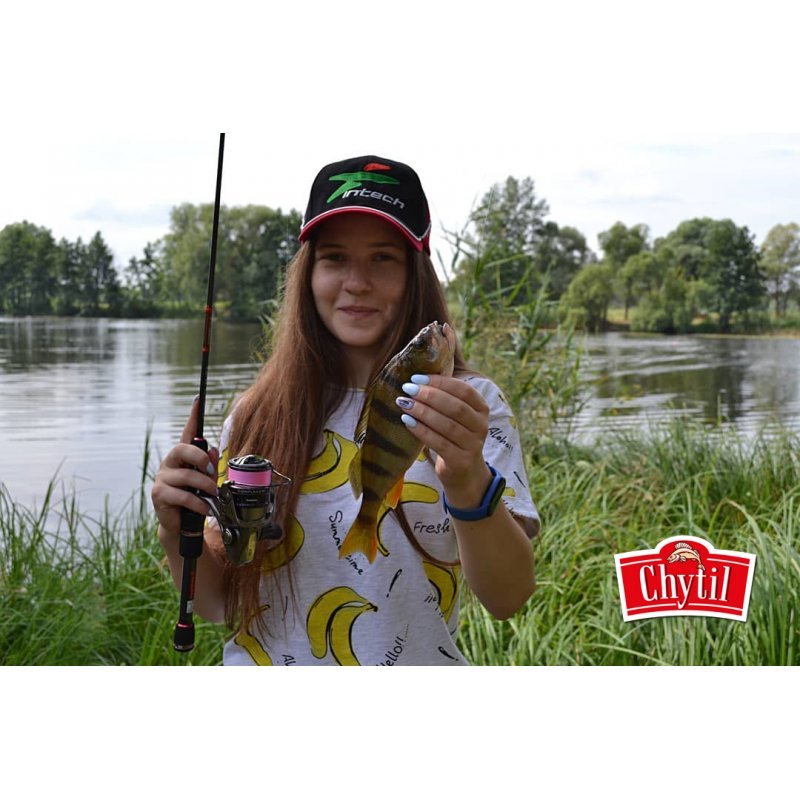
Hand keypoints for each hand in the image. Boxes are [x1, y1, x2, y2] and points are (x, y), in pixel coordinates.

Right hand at [151, 398, 218, 536]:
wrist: (182, 525)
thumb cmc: (195, 498)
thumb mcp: (206, 481)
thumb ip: (210, 466)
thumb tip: (213, 451)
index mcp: (182, 457)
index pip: (187, 433)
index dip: (192, 417)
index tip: (198, 400)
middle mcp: (170, 463)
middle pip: (182, 449)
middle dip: (201, 458)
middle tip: (211, 470)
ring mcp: (163, 478)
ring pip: (186, 475)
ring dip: (205, 486)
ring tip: (213, 495)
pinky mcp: (159, 494)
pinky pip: (183, 495)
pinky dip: (198, 503)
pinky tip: (206, 508)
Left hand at [397, 374, 491, 507]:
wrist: (464, 472)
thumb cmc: (454, 437)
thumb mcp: (456, 416)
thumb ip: (444, 398)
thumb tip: (417, 378)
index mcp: (482, 409)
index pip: (463, 390)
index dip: (440, 382)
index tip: (417, 377)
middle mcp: (481, 426)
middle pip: (455, 407)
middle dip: (429, 395)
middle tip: (408, 389)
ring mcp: (473, 445)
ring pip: (447, 425)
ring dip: (423, 412)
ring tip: (404, 403)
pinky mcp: (461, 461)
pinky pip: (439, 443)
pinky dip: (421, 430)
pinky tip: (407, 421)